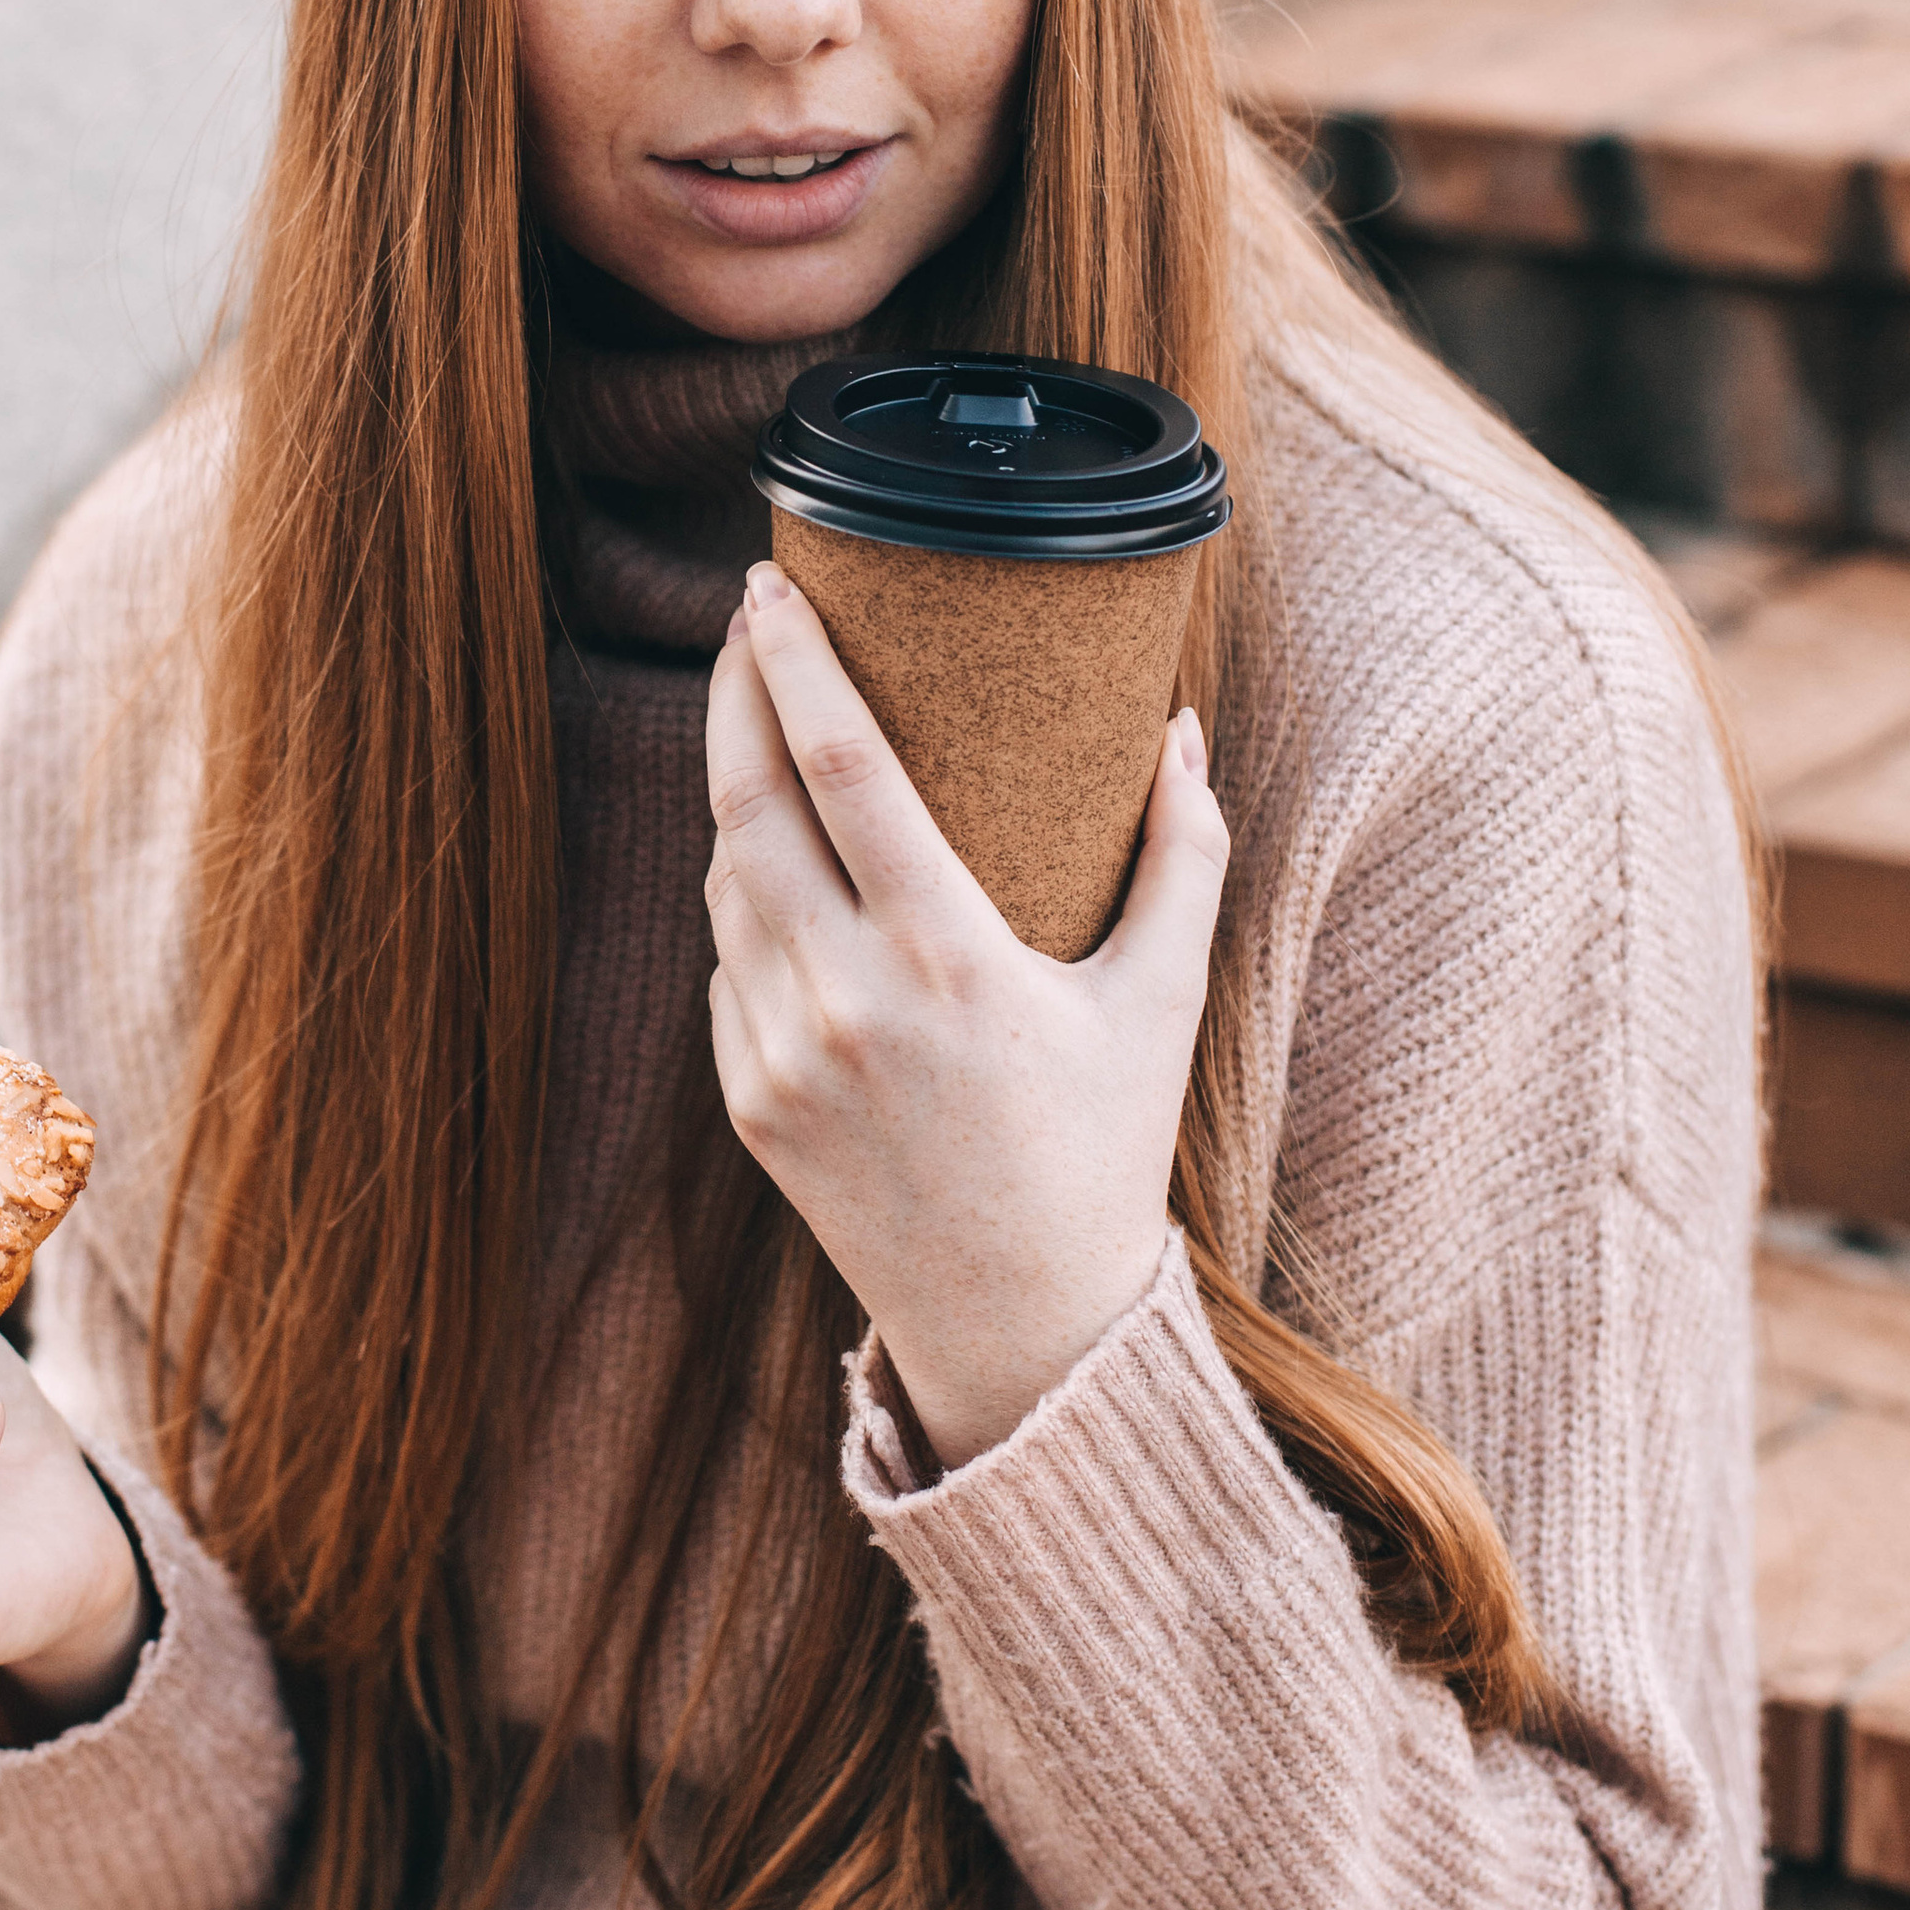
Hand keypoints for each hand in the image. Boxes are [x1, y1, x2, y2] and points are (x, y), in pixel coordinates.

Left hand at [705, 557, 1230, 1470]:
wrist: (1020, 1325)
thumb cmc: (1102, 1151)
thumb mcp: (1162, 1001)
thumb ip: (1183, 856)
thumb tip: (1178, 727)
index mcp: (949, 961)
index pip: (842, 769)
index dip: (792, 663)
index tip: (768, 585)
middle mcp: (847, 1003)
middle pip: (747, 802)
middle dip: (734, 692)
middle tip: (747, 620)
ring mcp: (781, 1057)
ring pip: (727, 881)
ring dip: (738, 792)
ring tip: (772, 727)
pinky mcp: (747, 1103)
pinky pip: (730, 965)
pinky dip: (749, 902)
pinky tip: (785, 865)